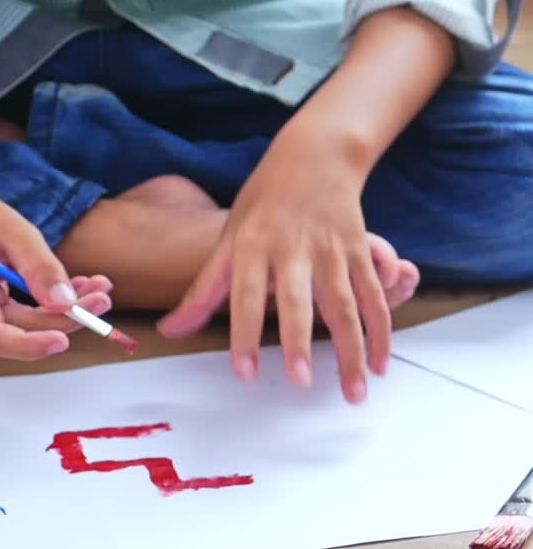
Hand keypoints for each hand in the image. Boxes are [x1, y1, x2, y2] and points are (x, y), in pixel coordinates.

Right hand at [0, 187, 112, 359]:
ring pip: (30, 326)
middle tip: (102, 297)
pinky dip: (55, 302)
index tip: (63, 339)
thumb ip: (38, 266)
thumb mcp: (11, 230)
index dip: (30, 344)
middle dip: (65, 318)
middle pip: (21, 332)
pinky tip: (83, 286)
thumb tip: (66, 302)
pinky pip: (28, 317)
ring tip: (100, 288)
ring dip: (66, 310)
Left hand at [159, 124, 390, 403]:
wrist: (315, 154)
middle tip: (300, 381)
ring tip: (354, 393)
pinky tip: (379, 364)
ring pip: (343, 304)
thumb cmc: (264, 201)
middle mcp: (292, 247)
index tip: (245, 373)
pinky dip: (380, 330)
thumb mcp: (229, 235)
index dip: (243, 333)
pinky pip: (372, 294)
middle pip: (296, 299)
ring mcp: (329, 248)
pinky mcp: (358, 248)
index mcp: (253, 244)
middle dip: (298, 340)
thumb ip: (204, 289)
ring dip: (352, 349)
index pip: (244, 294)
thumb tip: (169, 330)